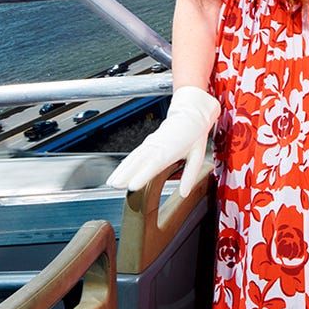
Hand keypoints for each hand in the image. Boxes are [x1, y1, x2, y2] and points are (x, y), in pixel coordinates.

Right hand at [105, 85, 219, 194]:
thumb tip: (185, 193)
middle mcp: (157, 146)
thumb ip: (190, 175)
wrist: (190, 115)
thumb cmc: (193, 135)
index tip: (132, 186)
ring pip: (133, 158)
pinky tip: (118, 172)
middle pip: (139, 162)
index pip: (154, 165)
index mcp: (171, 150)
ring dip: (121, 170)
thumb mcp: (197, 155)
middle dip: (125, 174)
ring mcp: (150, 144)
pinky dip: (124, 164)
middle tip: (115, 186)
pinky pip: (134, 154)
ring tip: (111, 182)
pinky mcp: (148, 144)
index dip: (142, 176)